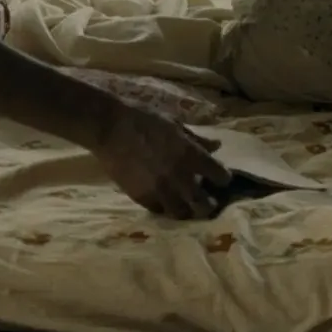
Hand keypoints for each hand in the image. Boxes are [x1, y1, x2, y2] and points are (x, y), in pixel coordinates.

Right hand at [93, 101, 231, 219]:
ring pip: (182, 213)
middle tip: (208, 201)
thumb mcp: (174, 123)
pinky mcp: (141, 197)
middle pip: (204, 204)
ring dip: (187, 210)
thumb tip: (217, 146)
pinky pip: (159, 210)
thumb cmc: (143, 118)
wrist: (108, 127)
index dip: (223, 178)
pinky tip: (164, 201)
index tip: (220, 177)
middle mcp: (179, 177)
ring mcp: (160, 190)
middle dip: (209, 204)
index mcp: (191, 155)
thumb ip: (196, 138)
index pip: (220, 176)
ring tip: (185, 205)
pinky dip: (164, 207)